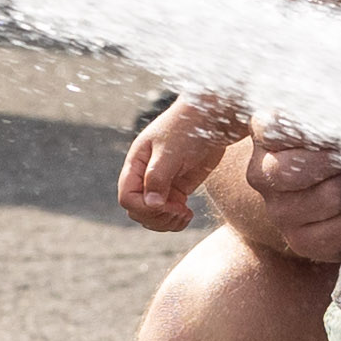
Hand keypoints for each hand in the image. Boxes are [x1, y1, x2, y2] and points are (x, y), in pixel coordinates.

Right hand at [117, 96, 243, 231]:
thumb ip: (158, 177)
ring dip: (166, 222)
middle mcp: (145, 175)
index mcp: (137, 163)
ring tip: (184, 214)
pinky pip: (169, 213)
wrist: (213, 118)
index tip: (165, 204)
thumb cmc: (189, 127)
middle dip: (156, 217)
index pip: (127, 197)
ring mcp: (161, 183)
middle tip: (179, 210)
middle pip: (138, 210)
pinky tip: (188, 214)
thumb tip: (151, 204)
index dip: (143, 208)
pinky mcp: (177, 189)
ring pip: (152, 216)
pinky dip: (176, 220)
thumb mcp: (171, 151)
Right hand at [201, 128, 340, 267]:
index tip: (339, 133)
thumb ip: (327, 110)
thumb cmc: (330, 144)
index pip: (277, 127)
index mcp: (264, 135)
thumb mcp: (324, 119)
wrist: (323, 194)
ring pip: (332, 197)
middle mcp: (260, 174)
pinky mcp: (300, 242)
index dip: (318, 132)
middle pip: (302, 168)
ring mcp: (278, 212)